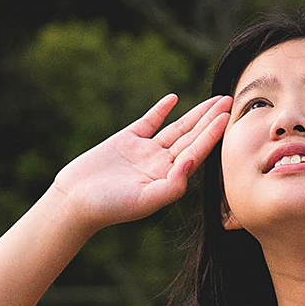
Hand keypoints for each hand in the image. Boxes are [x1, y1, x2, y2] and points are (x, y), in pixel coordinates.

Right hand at [48, 93, 230, 231]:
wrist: (74, 200)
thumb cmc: (108, 206)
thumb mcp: (144, 201)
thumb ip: (172, 184)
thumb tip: (192, 160)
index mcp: (168, 179)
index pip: (196, 152)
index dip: (212, 134)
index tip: (227, 116)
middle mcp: (160, 164)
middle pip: (191, 138)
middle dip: (211, 120)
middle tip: (230, 100)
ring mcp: (144, 151)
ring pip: (175, 129)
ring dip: (194, 114)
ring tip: (213, 100)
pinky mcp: (126, 141)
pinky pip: (148, 122)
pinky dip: (161, 110)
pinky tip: (173, 99)